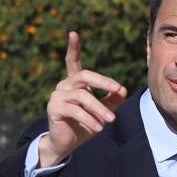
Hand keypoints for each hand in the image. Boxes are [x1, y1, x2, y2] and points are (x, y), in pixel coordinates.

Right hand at [38, 31, 127, 167]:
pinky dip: (89, 119)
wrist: (68, 143)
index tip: (73, 33)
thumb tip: (123, 90)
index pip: (72, 61)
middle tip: (118, 90)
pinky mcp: (54, 108)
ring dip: (99, 108)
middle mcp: (64, 85)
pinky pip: (75, 110)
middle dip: (103, 82)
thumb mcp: (103, 111)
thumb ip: (112, 99)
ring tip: (111, 120)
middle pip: (84, 75)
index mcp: (74, 83)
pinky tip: (98, 128)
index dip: (72, 48)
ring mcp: (57, 95)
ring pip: (83, 96)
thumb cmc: (86, 124)